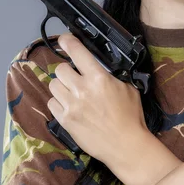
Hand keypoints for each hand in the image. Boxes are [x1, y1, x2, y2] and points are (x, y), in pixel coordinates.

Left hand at [47, 32, 147, 167]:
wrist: (125, 145)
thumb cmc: (130, 116)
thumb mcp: (128, 88)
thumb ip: (111, 76)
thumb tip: (101, 68)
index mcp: (99, 78)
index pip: (77, 52)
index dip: (68, 42)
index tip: (65, 39)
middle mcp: (82, 90)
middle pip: (60, 69)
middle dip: (68, 70)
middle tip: (76, 76)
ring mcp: (71, 106)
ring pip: (53, 85)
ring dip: (62, 86)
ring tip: (72, 92)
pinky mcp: (65, 120)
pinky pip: (52, 103)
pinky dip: (59, 102)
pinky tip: (70, 106)